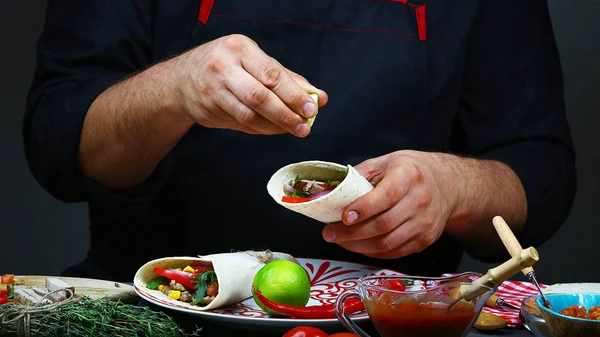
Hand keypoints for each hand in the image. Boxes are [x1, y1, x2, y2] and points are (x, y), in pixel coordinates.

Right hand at [176, 34, 326, 136]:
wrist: (181, 80)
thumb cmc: (228, 66)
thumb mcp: (254, 61)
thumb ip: (287, 78)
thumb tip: (319, 97)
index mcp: (239, 49)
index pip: (271, 74)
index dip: (293, 94)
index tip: (312, 108)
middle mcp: (223, 68)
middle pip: (259, 97)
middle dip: (286, 114)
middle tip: (305, 126)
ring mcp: (213, 91)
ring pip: (249, 115)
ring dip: (275, 126)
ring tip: (293, 130)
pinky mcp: (209, 111)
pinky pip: (241, 125)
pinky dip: (262, 130)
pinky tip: (274, 129)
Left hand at [321, 150, 463, 258]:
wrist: (446, 184)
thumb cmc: (409, 171)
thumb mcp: (384, 163)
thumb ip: (359, 175)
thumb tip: (332, 191)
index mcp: (409, 176)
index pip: (386, 196)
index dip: (363, 209)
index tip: (343, 217)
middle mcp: (420, 200)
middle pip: (383, 224)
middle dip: (351, 233)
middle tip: (329, 233)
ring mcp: (425, 223)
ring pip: (387, 243)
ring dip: (358, 246)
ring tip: (340, 241)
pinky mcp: (425, 240)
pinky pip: (394, 252)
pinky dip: (372, 252)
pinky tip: (358, 245)